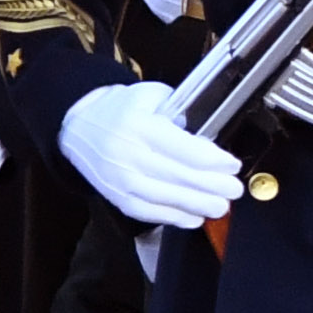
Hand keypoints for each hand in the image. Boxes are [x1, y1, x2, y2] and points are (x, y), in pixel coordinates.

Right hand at [60, 82, 241, 228]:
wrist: (77, 128)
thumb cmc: (120, 109)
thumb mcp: (149, 95)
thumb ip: (179, 110)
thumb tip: (207, 135)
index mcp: (137, 125)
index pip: (179, 146)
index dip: (210, 159)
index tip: (232, 165)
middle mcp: (126, 154)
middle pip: (174, 175)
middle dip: (210, 186)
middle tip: (234, 190)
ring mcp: (119, 179)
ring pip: (163, 198)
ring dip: (196, 205)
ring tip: (221, 207)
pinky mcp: (115, 197)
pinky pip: (147, 212)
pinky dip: (173, 217)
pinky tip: (194, 218)